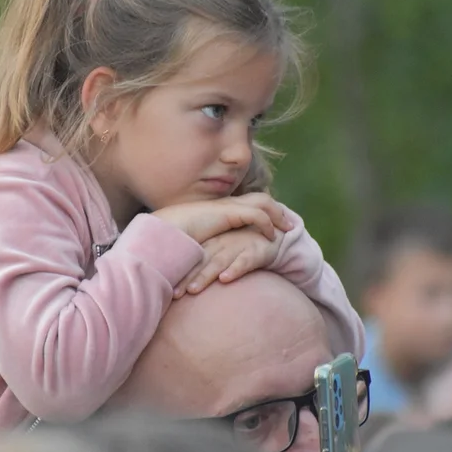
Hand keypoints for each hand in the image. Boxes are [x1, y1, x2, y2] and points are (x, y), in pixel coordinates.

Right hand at [151, 193, 291, 244]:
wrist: (162, 233)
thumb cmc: (172, 240)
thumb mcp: (193, 242)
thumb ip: (204, 243)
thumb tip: (205, 253)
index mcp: (217, 209)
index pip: (245, 203)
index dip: (262, 211)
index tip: (273, 222)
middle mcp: (224, 205)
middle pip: (259, 198)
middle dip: (276, 209)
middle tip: (289, 223)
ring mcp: (226, 206)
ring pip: (262, 203)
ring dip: (278, 215)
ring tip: (288, 229)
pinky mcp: (228, 213)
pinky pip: (256, 215)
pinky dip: (267, 223)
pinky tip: (272, 236)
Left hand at [173, 227, 283, 298]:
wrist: (273, 238)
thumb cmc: (242, 249)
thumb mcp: (222, 255)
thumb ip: (207, 267)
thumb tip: (186, 288)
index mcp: (211, 245)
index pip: (191, 261)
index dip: (179, 275)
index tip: (167, 291)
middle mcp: (221, 245)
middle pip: (201, 263)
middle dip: (188, 278)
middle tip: (175, 294)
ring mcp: (237, 247)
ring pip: (218, 262)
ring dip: (205, 276)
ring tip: (194, 290)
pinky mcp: (255, 252)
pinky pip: (244, 261)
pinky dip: (234, 269)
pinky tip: (225, 279)